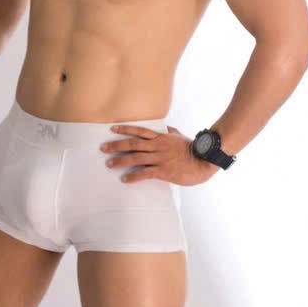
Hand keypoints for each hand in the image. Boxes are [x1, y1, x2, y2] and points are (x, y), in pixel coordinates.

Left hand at [100, 124, 217, 185]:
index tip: (112, 129)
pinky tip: (125, 179)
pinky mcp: (163, 171)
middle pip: (133, 144)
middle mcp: (158, 146)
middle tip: (104, 148)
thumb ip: (170, 131)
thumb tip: (164, 127)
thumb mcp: (179, 137)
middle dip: (117, 146)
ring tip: (110, 164)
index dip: (125, 129)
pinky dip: (133, 176)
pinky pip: (145, 173)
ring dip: (121, 161)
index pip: (139, 131)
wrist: (203, 161)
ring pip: (136, 158)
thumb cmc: (192, 149)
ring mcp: (160, 158)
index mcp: (161, 137)